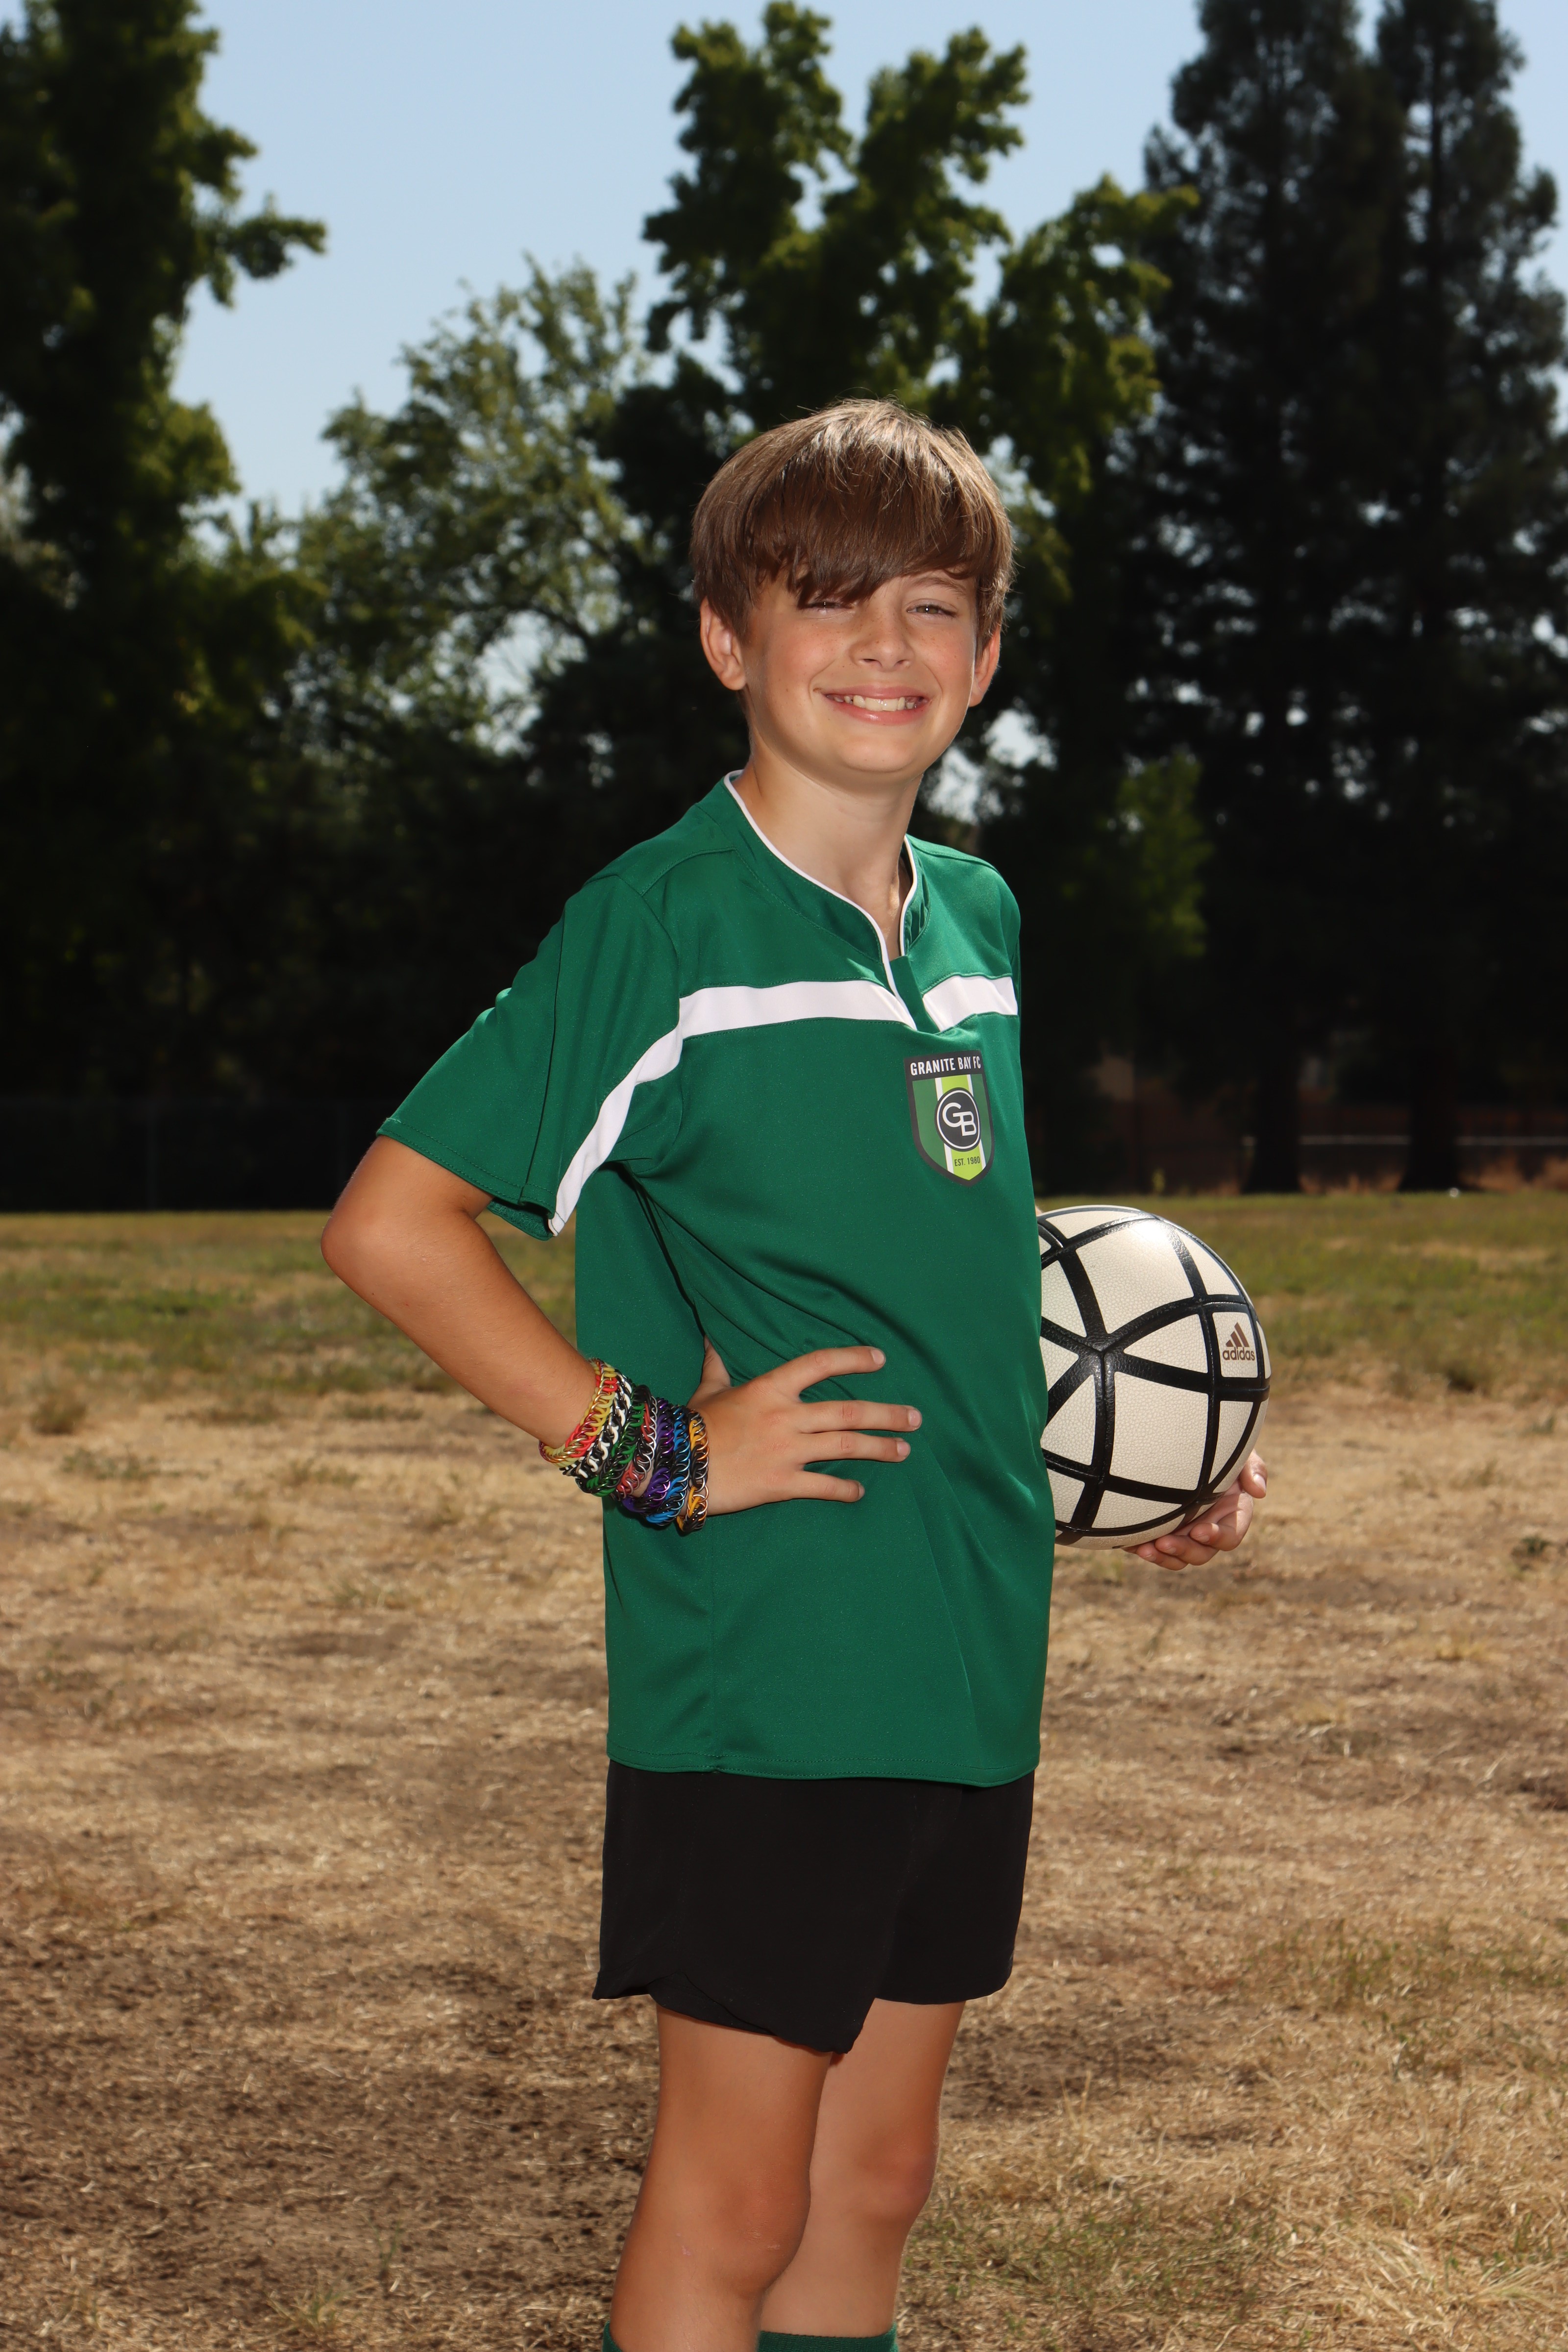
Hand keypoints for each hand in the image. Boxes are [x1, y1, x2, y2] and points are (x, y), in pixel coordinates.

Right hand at [688, 1339, 919, 1513]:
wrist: (675, 1464)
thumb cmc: (691, 1424)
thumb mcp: (707, 1389)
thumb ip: (717, 1365)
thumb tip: (711, 1339)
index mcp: (771, 1388)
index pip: (820, 1364)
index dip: (853, 1358)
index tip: (880, 1360)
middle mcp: (787, 1416)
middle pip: (848, 1411)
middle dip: (887, 1414)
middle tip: (915, 1418)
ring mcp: (788, 1450)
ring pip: (846, 1446)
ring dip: (880, 1448)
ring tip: (904, 1450)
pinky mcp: (782, 1483)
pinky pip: (823, 1487)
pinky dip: (845, 1490)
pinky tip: (860, 1492)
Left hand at [1128, 1449, 1266, 1569]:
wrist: (1179, 1444)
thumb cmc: (1217, 1449)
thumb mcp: (1238, 1452)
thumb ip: (1253, 1468)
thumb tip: (1260, 1492)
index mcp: (1231, 1515)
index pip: (1229, 1537)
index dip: (1216, 1537)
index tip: (1199, 1530)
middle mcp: (1208, 1528)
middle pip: (1201, 1553)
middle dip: (1184, 1550)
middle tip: (1163, 1542)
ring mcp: (1185, 1533)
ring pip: (1177, 1558)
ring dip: (1163, 1557)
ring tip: (1144, 1548)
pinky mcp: (1162, 1532)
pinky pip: (1154, 1549)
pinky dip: (1144, 1549)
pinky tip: (1130, 1543)